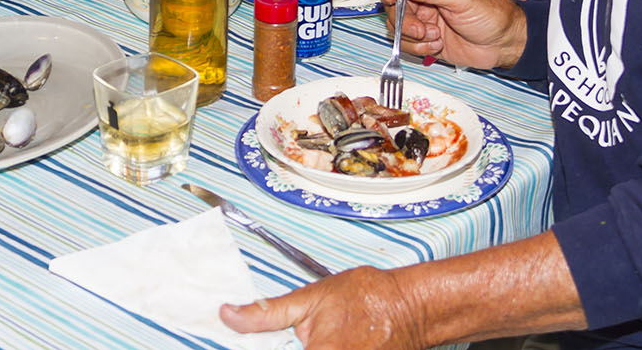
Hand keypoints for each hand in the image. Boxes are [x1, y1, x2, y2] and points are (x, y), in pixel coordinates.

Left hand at [220, 266, 427, 349]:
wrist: (411, 307)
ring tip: (318, 338)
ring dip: (305, 348)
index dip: (255, 349)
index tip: (246, 343)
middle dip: (286, 346)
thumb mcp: (312, 297)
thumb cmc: (369, 298)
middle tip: (304, 335)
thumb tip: (230, 315)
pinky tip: (325, 344)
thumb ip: (268, 313)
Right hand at [378, 0, 527, 70]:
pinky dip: (419, 48)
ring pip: (398, 27)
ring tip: (434, 38)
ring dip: (412, 36)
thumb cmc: (491, 13)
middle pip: (394, 5)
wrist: (506, 44)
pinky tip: (437, 46)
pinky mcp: (428, 40)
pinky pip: (409, 44)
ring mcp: (425, 20)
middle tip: (421, 29)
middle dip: (403, 20)